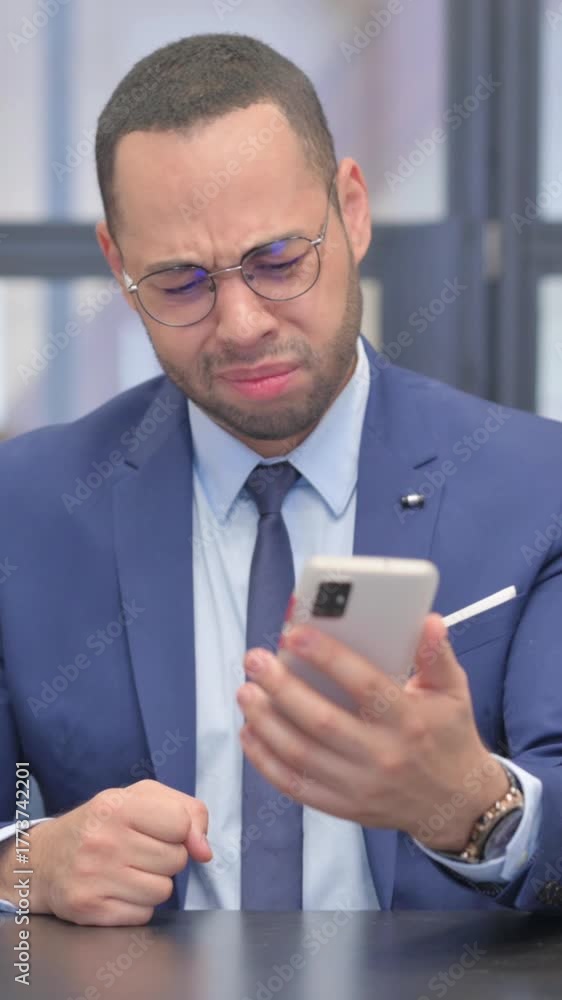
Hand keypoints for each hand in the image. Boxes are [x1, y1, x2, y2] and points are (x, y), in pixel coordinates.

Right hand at [3, 780, 211, 924]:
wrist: (44, 860)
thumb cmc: (103, 823)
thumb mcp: (142, 798)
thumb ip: (187, 812)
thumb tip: (205, 851)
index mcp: (117, 805)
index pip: (180, 823)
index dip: (179, 830)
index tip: (161, 830)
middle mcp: (103, 840)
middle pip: (176, 860)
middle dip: (166, 857)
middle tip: (139, 850)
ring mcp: (94, 876)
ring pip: (163, 890)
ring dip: (153, 883)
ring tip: (128, 870)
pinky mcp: (90, 909)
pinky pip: (144, 915)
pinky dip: (137, 906)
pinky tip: (117, 890)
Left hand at [237, 614, 508, 852]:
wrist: (457, 804)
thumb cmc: (449, 736)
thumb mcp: (453, 692)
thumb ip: (437, 655)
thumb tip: (427, 620)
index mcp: (409, 721)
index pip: (364, 685)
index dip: (327, 657)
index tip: (294, 634)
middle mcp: (383, 756)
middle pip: (321, 721)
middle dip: (280, 687)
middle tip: (254, 660)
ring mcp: (360, 786)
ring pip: (300, 754)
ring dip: (265, 721)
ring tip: (246, 690)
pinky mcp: (344, 808)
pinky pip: (295, 785)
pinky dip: (265, 760)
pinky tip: (249, 732)